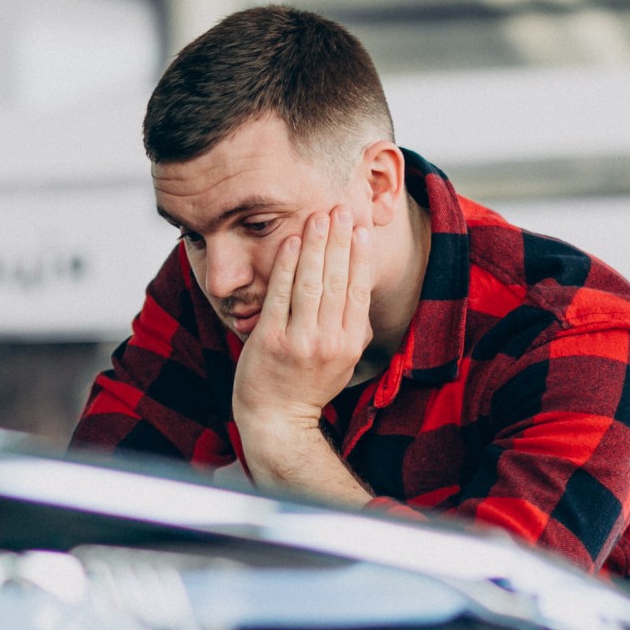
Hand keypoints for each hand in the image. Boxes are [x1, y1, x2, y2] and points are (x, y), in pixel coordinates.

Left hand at [231, 205, 373, 448]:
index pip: (357, 289)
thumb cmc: (308, 385)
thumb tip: (359, 290)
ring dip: (315, 246)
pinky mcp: (269, 340)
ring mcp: (298, 341)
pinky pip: (279, 295)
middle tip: (341, 208)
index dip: (359, 255)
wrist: (276, 421)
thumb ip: (352, 328)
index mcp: (350, 343)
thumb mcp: (343, 361)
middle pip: (336, 280)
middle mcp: (328, 341)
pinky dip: (285, 266)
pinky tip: (290, 242)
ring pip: (310, 283)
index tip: (360, 227)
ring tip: (318, 217)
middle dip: (339, 240)